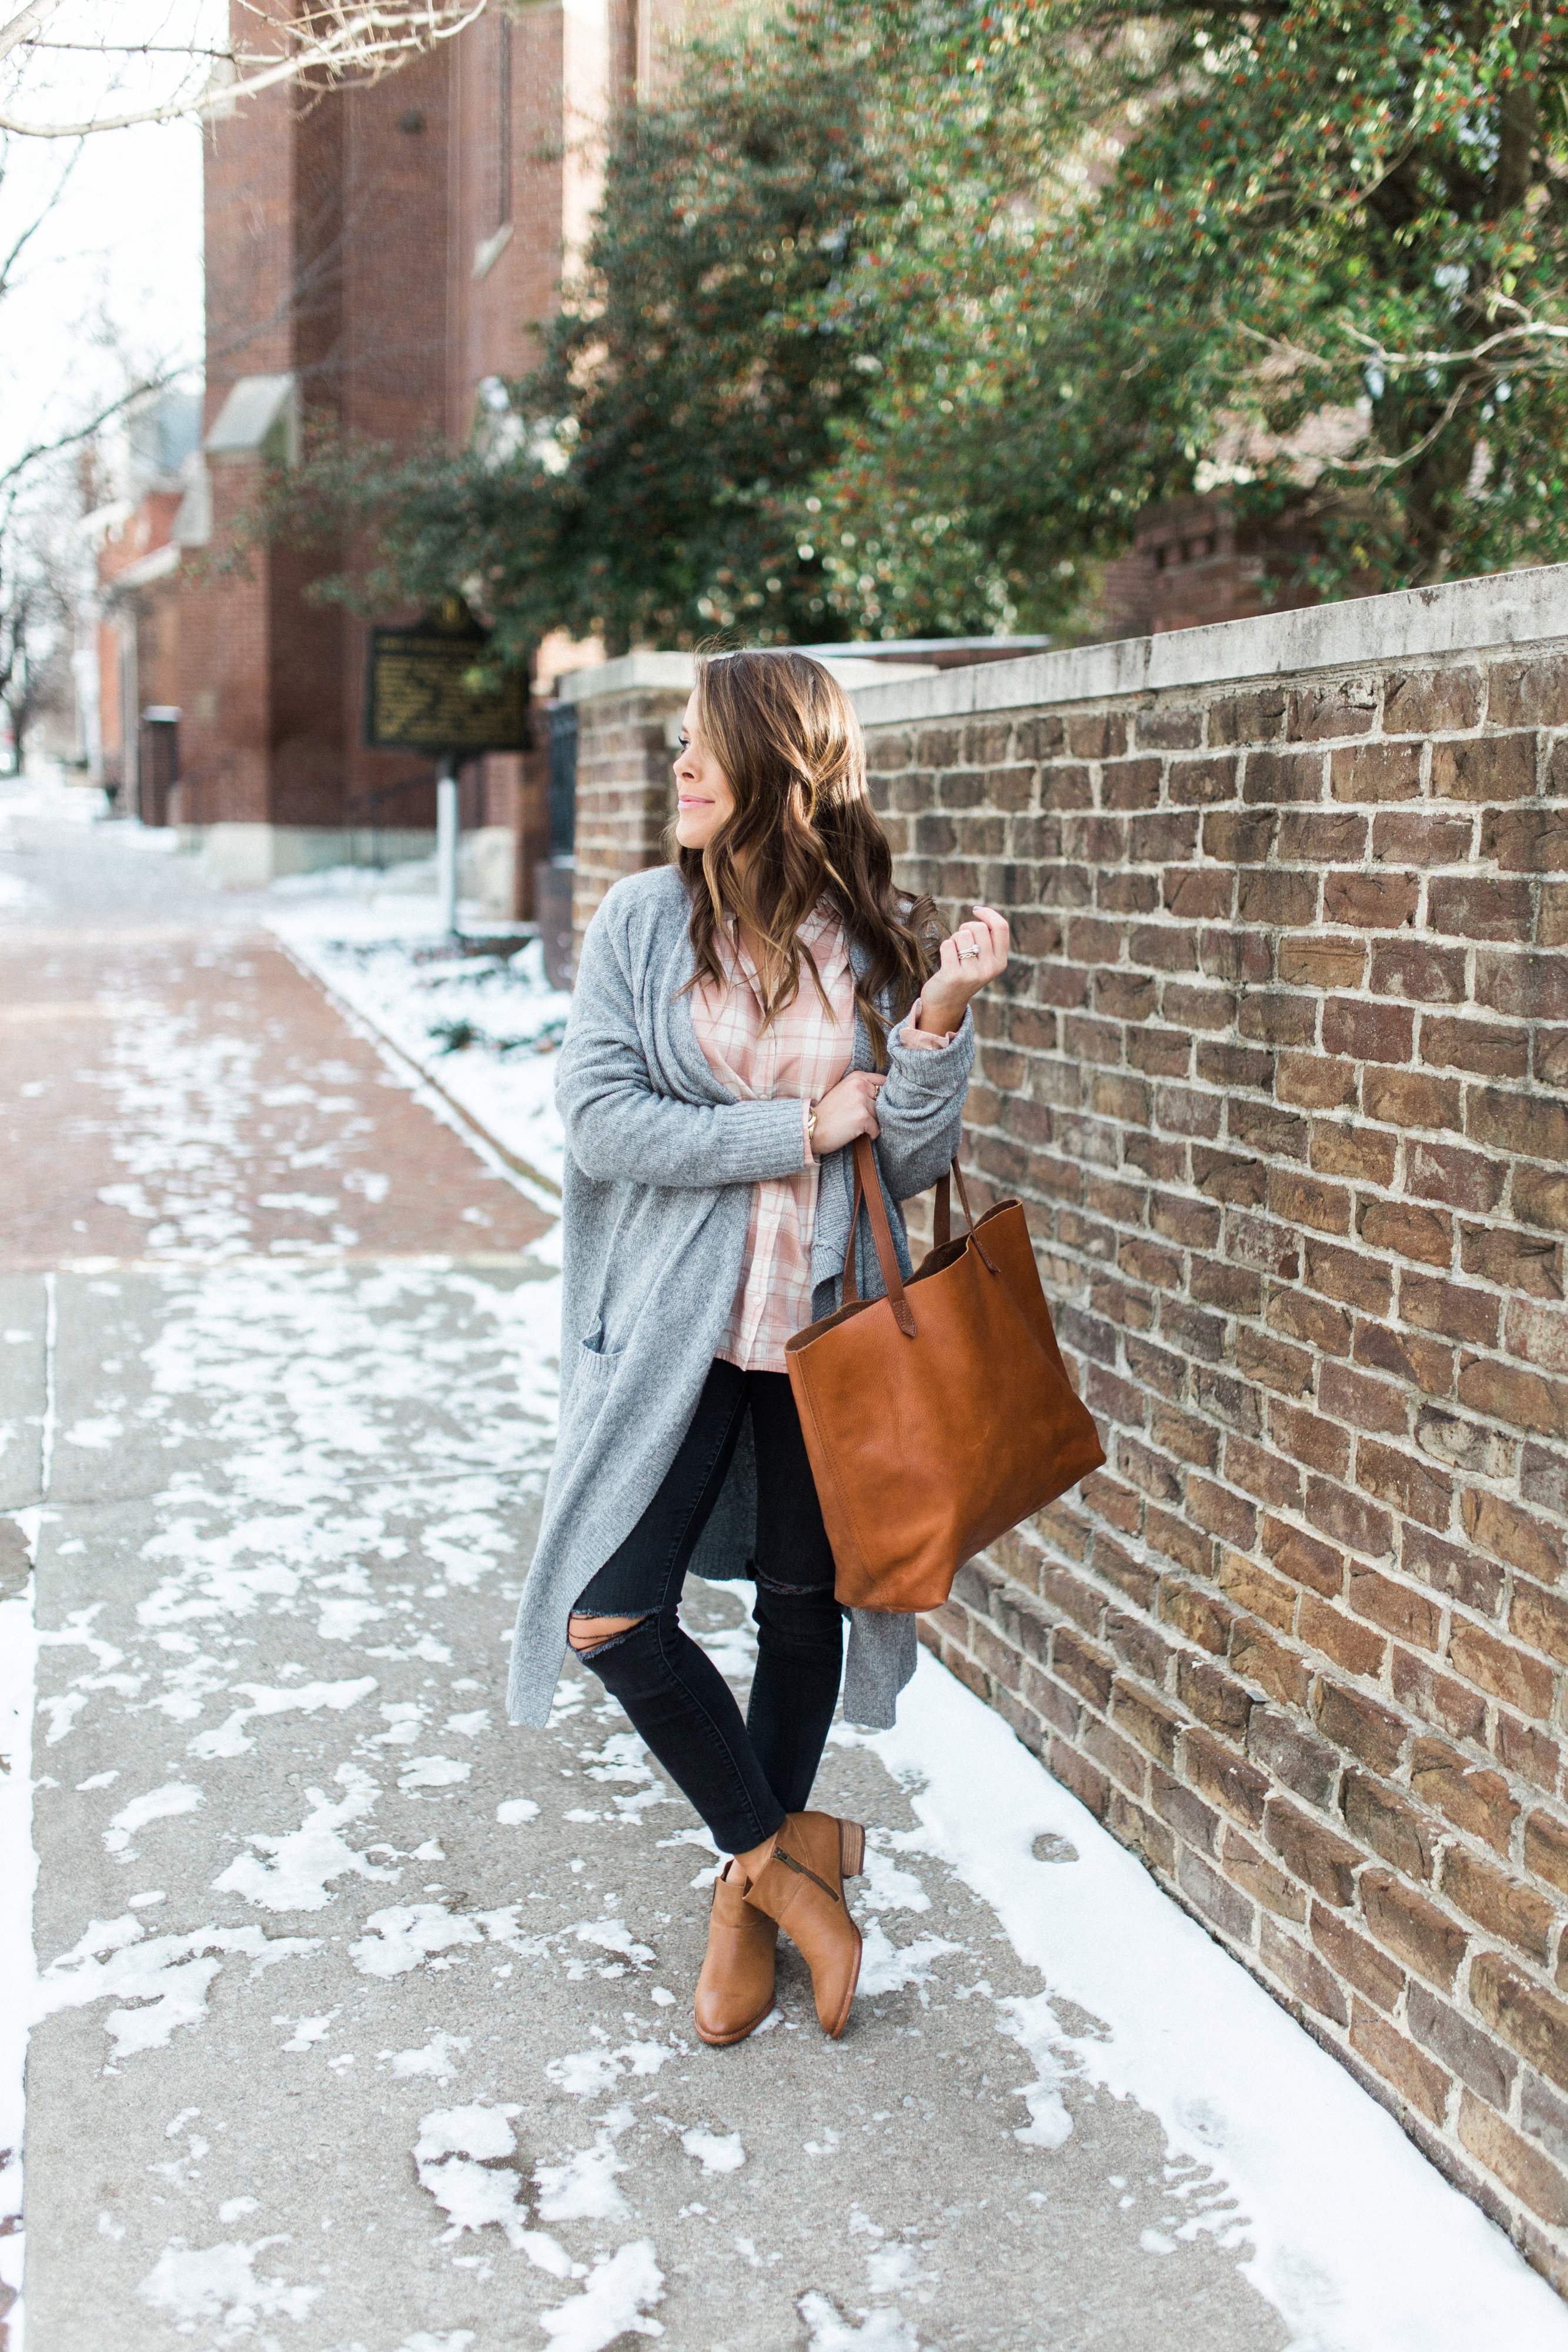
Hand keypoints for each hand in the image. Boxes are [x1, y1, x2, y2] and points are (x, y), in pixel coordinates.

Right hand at [811, 1071, 885, 1155]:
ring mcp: (861, 1101)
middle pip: (883, 1101)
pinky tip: (857, 1134)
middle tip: (862, 1118)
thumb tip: (884, 1096)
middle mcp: (860, 1086)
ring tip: (857, 1126)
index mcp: (856, 1077)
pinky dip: (870, 1135)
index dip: (883, 1095)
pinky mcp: (862, 1117)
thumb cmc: (827, 1113)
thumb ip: (862, 1089)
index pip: (883, 1082)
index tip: (876, 1104)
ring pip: (880, 1115)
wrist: (810, 1127)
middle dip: (876, 1111)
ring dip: (872, 1123)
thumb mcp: (843, 1091)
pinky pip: (876, 1129)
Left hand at [916, 905, 1010, 1034]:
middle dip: (965, 928)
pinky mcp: (954, 976)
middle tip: (960, 942)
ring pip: (962, 935)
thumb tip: (981, 912)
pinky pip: (947, 945)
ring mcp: (972, 974)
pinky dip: (944, 948)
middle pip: (979, 928)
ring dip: (954, 939)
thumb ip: (987, 940)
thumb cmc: (963, 973)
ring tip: (953, 953)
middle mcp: (989, 969)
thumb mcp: (982, 960)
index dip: (988, 914)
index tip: (976, 910)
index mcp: (1000, 962)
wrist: (946, 1003)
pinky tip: (946, 961)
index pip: (1001, 927)